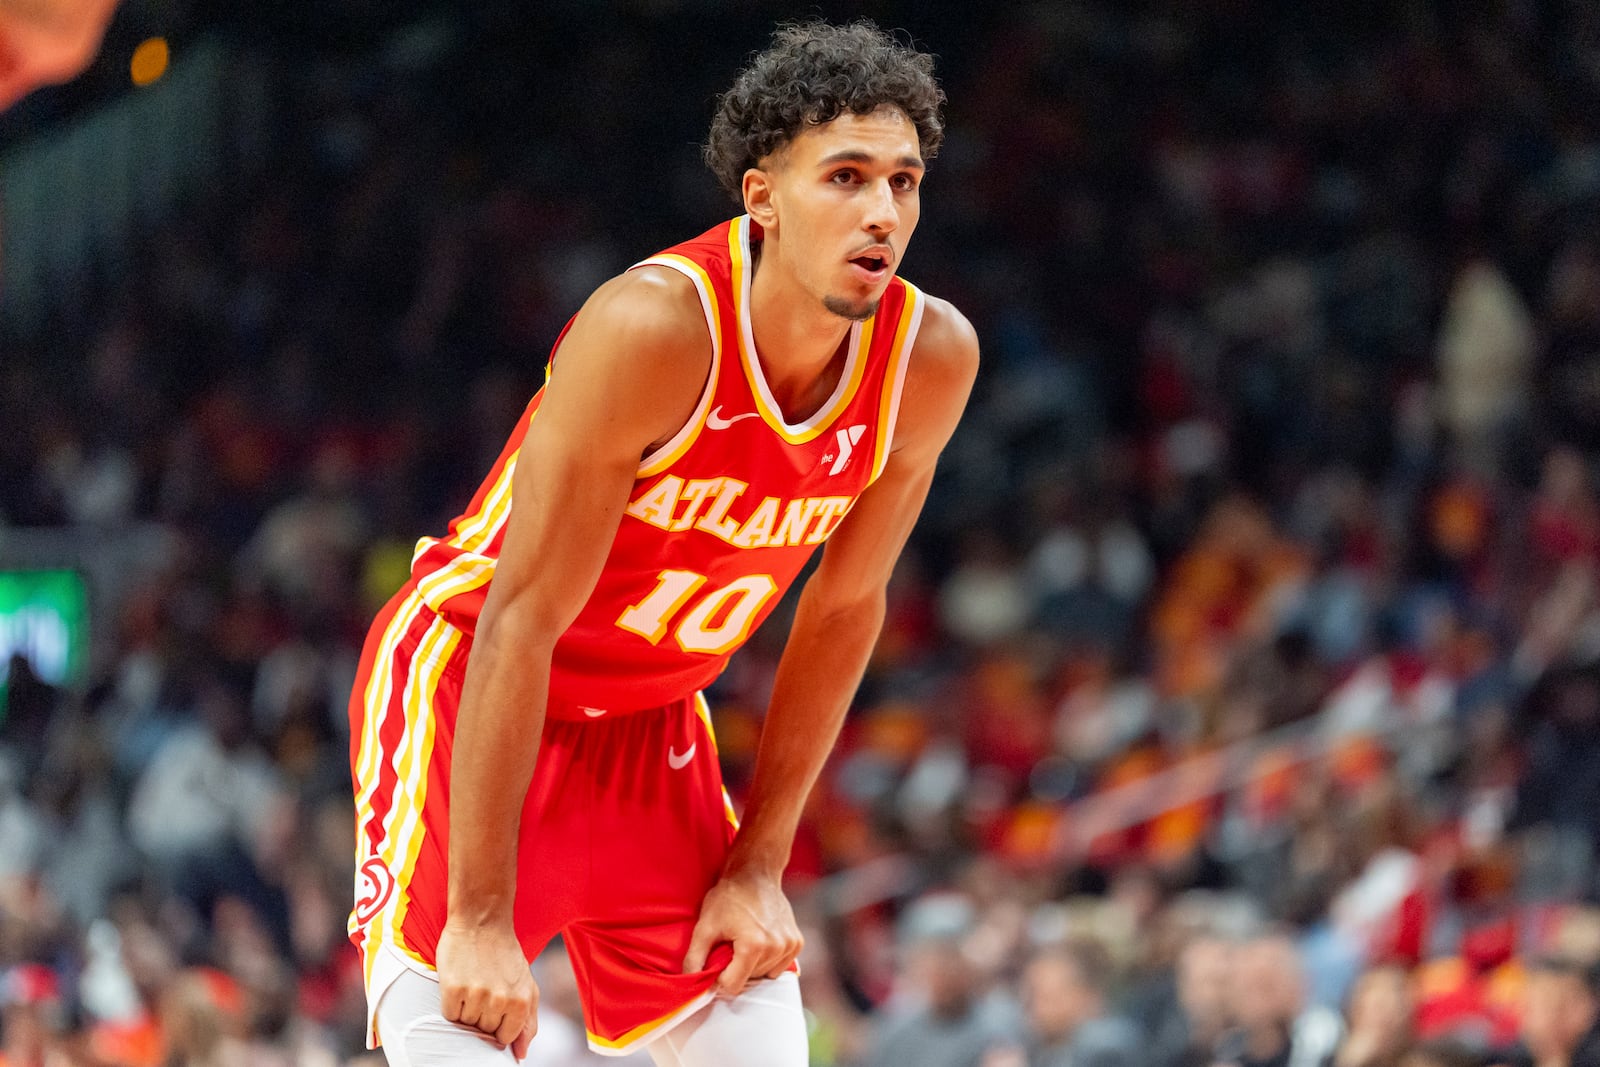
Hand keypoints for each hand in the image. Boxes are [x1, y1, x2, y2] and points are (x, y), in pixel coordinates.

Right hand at [436, 921, 538, 1058]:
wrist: (482, 921)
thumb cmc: (505, 955)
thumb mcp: (526, 985)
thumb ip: (528, 1022)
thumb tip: (520, 1055)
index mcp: (521, 1002)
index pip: (504, 1039)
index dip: (497, 1025)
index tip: (495, 1007)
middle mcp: (500, 1001)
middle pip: (483, 1032)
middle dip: (482, 1015)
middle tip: (484, 987)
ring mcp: (476, 995)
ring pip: (465, 1025)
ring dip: (466, 1008)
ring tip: (473, 982)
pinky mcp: (454, 988)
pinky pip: (448, 1014)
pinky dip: (451, 1003)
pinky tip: (460, 982)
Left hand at [681, 870, 801, 995]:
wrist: (755, 873)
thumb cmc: (728, 897)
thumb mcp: (704, 926)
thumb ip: (694, 958)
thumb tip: (690, 983)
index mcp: (753, 946)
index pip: (732, 985)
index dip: (720, 975)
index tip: (719, 956)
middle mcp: (776, 948)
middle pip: (750, 979)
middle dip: (737, 967)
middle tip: (732, 943)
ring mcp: (789, 945)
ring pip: (764, 974)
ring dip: (753, 964)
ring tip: (746, 939)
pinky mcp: (797, 942)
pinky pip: (780, 966)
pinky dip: (769, 959)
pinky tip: (761, 939)